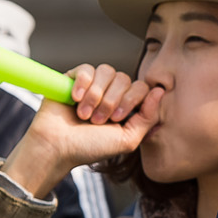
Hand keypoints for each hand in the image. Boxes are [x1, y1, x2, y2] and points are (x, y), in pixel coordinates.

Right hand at [2, 64, 163, 198]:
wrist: (57, 148)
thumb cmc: (90, 147)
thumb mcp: (127, 139)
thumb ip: (147, 117)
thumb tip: (160, 91)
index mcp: (125, 106)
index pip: (141, 87)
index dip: (131, 100)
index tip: (117, 119)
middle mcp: (110, 93)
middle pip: (124, 78)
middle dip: (112, 101)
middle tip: (98, 120)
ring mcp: (91, 85)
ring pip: (107, 71)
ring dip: (96, 95)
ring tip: (84, 114)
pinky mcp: (72, 78)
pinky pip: (86, 69)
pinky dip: (82, 84)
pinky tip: (74, 100)